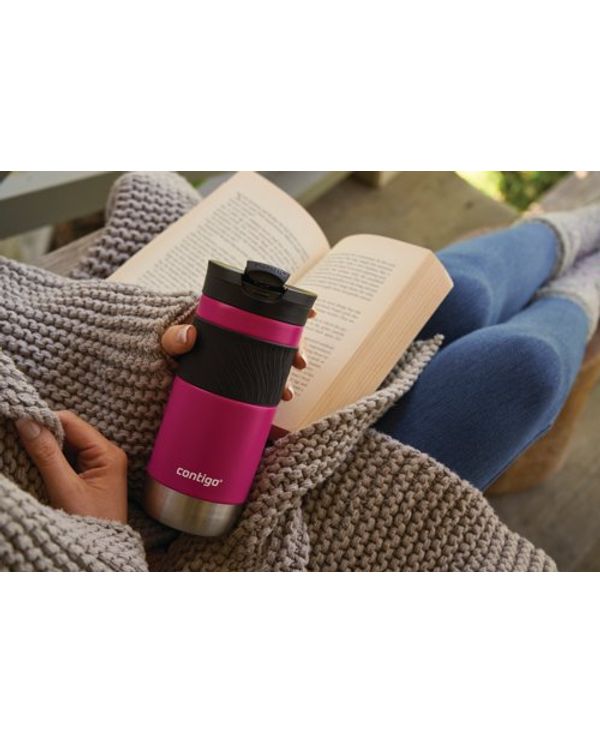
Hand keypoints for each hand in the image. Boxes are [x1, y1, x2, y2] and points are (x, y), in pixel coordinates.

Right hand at [15, 410, 127, 522]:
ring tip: (23, 452)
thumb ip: (46, 454)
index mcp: (108, 453)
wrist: (101, 556)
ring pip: (65, 445)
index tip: (18, 422)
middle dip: (42, 434)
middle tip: (16, 439)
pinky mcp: (90, 477)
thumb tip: (27, 421)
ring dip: (44, 447)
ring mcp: (99, 465)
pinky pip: (67, 459)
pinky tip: (34, 464)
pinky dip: (50, 459)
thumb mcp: (64, 489)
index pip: (71, 422)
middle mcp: (107, 454)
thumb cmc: (90, 524)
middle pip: (68, 431)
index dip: (44, 420)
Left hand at [161, 308, 315, 400]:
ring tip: (287, 394)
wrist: (145, 363)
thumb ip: (174, 337)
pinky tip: (277, 400)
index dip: (291, 307)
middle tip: (300, 363)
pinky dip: (269, 388)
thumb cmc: (158, 344)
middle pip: (275, 335)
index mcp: (228, 314)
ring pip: (269, 358)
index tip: (311, 313)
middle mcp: (238, 331)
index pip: (263, 305)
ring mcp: (236, 352)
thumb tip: (190, 335)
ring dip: (283, 374)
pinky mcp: (233, 372)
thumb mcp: (165, 338)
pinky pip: (256, 377)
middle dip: (294, 348)